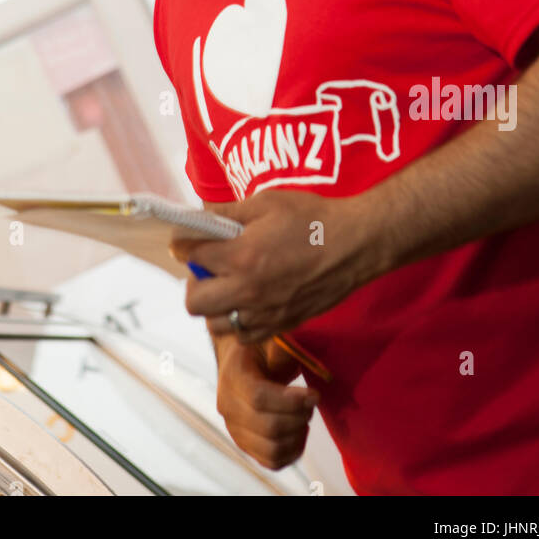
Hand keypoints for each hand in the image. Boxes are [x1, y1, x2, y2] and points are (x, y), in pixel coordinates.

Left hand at [171, 189, 383, 344]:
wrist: (354, 245)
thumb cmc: (312, 218)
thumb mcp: (266, 202)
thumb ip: (228, 212)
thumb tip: (201, 216)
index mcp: (240, 255)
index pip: (192, 256)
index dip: (185, 245)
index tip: (187, 241)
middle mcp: (247, 290)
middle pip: (194, 302)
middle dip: (194, 282)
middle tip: (208, 267)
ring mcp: (264, 313)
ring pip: (216, 324)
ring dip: (215, 305)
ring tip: (228, 285)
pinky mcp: (282, 325)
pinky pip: (244, 336)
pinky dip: (238, 322)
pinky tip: (249, 302)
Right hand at [214, 336, 318, 470]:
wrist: (239, 361)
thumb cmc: (260, 347)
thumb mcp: (270, 339)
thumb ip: (283, 349)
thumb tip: (303, 359)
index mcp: (233, 375)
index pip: (259, 398)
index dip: (292, 401)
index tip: (315, 395)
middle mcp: (228, 406)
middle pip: (268, 427)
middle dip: (299, 417)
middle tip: (312, 403)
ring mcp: (234, 429)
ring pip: (272, 450)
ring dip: (297, 436)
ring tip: (304, 416)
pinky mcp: (245, 445)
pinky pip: (272, 462)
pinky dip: (293, 451)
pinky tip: (299, 430)